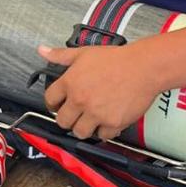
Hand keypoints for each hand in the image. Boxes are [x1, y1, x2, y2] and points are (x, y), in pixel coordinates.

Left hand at [38, 44, 162, 139]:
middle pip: (62, 121)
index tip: (57, 105)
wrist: (143, 67)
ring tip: (90, 120)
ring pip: (80, 132)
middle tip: (75, 115)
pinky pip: (103, 136)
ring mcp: (96, 114)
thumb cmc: (116, 59)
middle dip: (67, 119)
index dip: (52, 103)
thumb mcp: (83, 53)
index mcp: (70, 83)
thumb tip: (42, 51)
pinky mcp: (113, 123)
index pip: (50, 100)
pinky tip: (107, 121)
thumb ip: (60, 55)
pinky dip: (105, 131)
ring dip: (84, 128)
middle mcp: (80, 100)